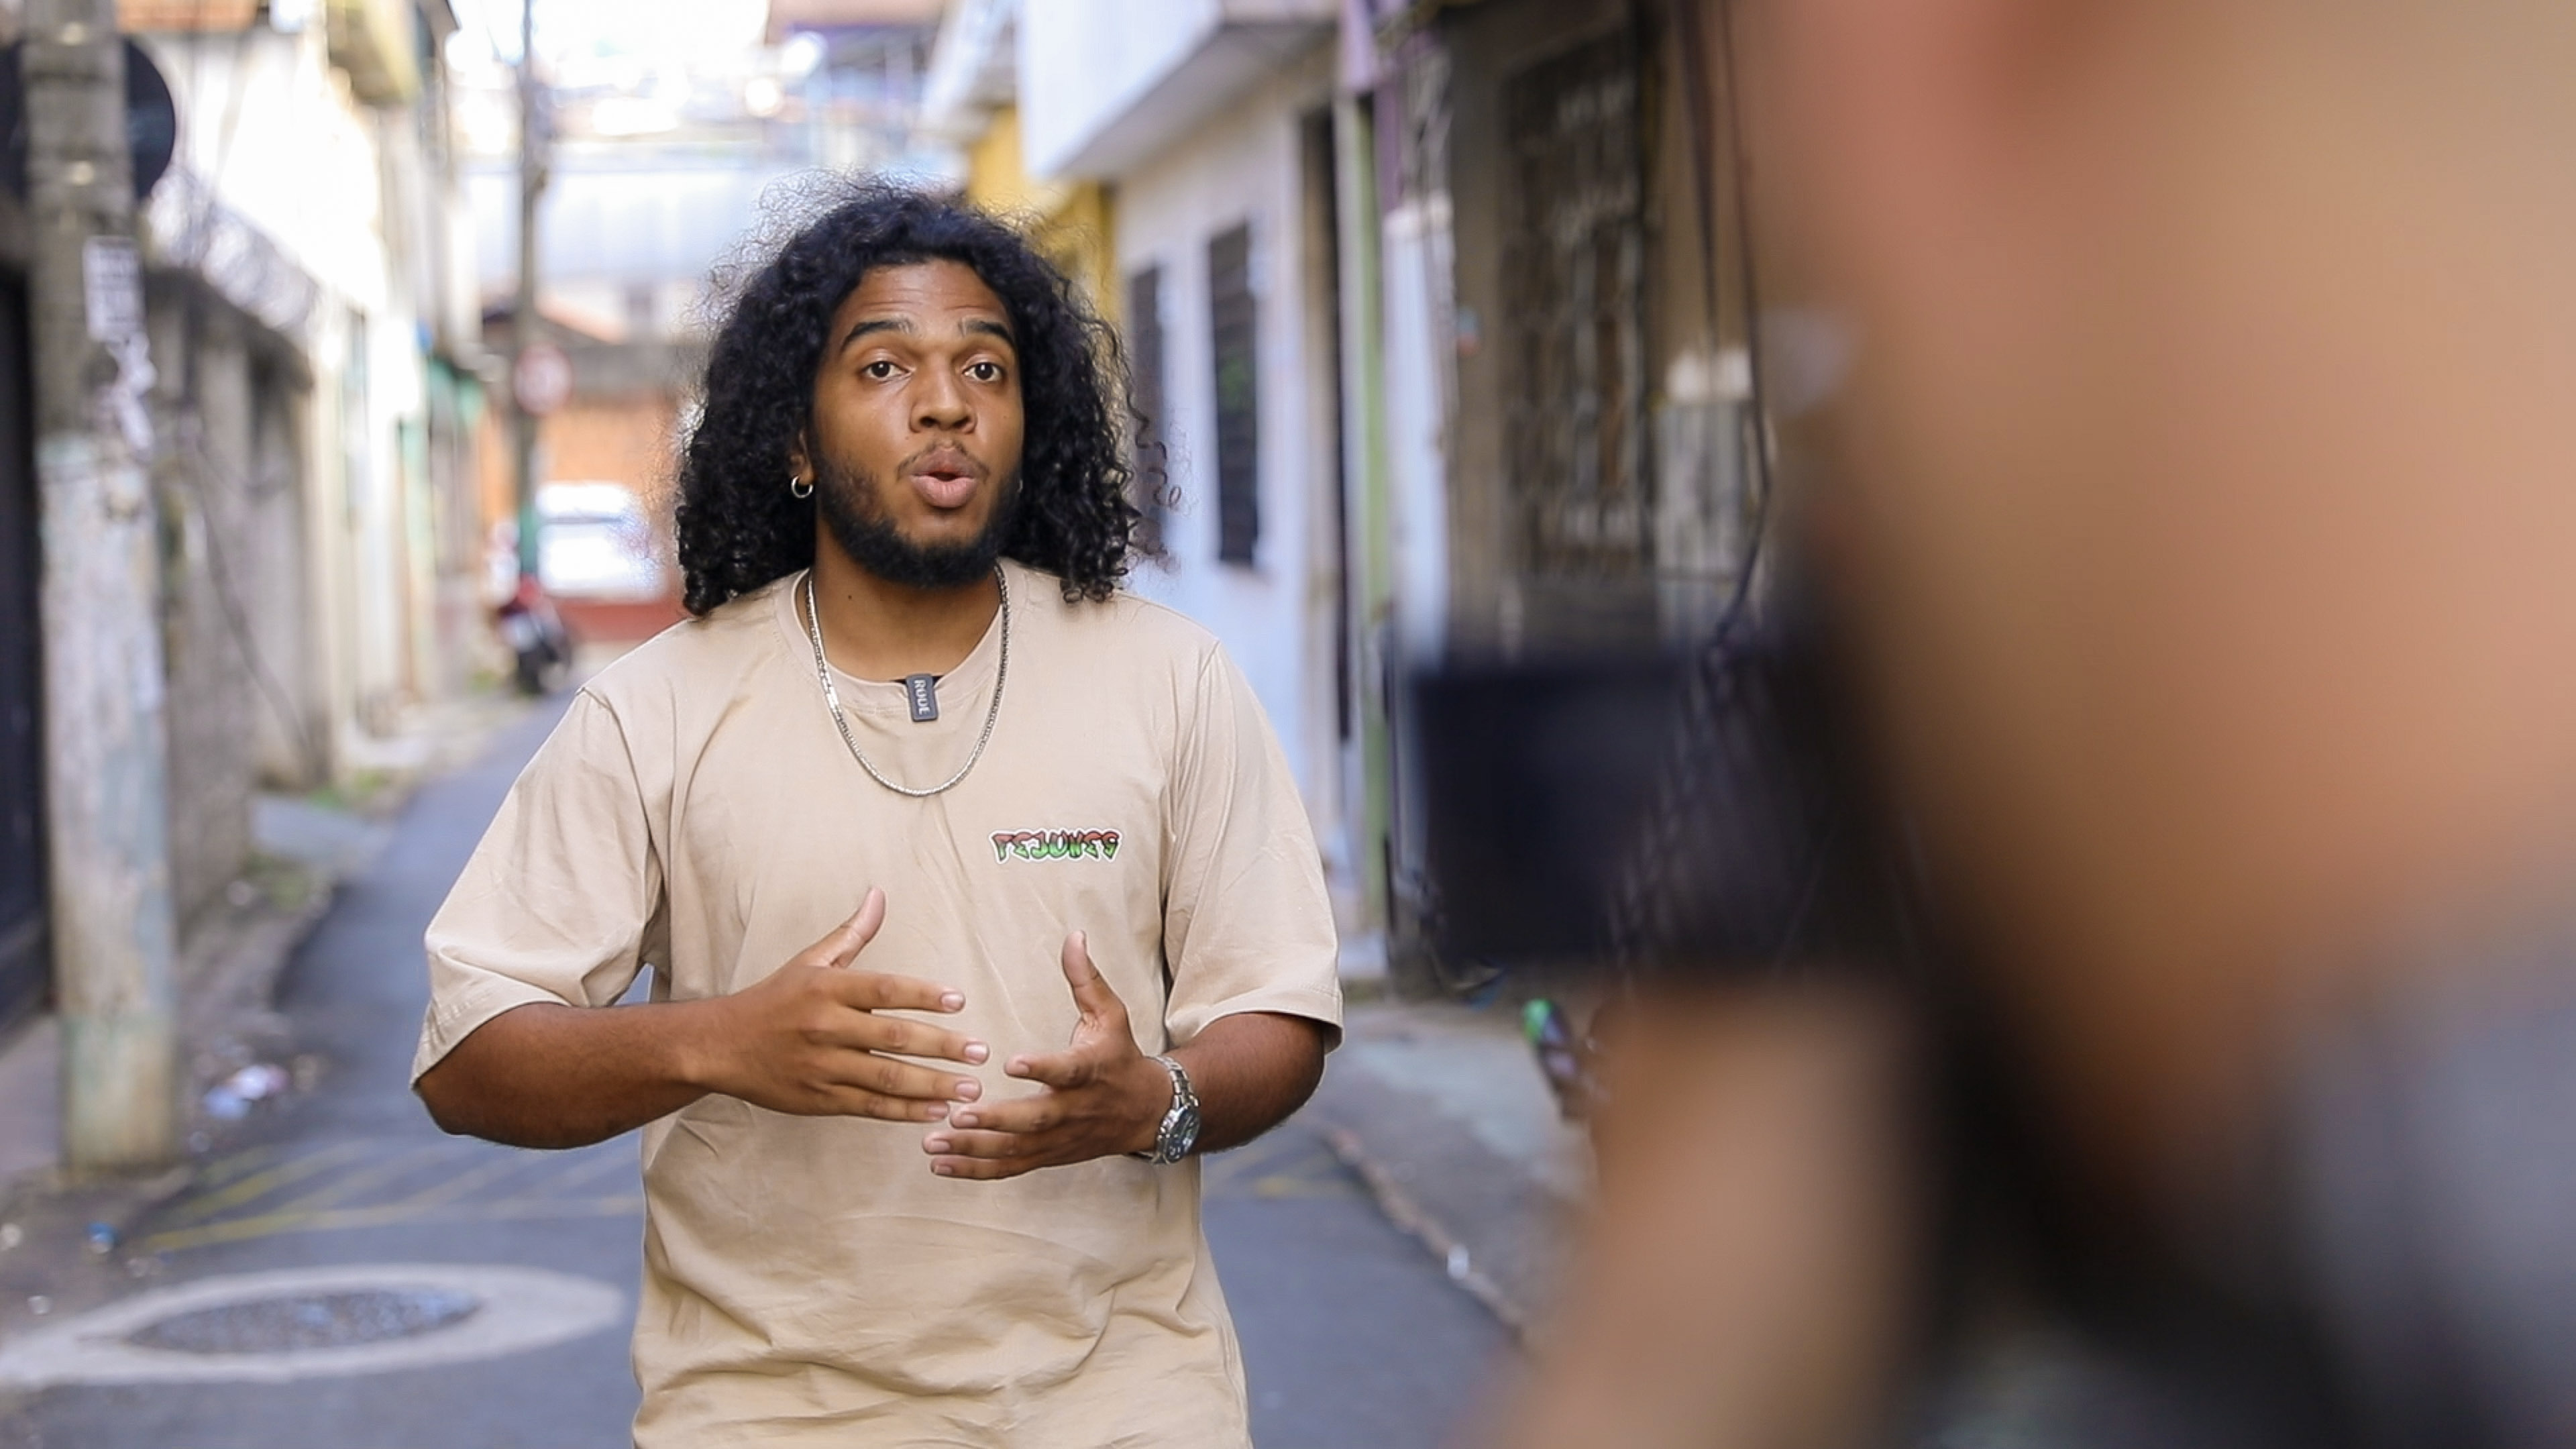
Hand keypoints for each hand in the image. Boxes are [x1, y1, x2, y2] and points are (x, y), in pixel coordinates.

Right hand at [694, 888, 988, 1121]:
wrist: (720, 1046)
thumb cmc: (774, 999)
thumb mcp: (810, 961)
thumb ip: (852, 933)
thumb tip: (879, 895)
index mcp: (827, 989)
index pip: (884, 990)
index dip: (923, 995)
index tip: (959, 1001)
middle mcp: (826, 1028)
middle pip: (894, 1038)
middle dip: (943, 1047)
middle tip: (981, 1052)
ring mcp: (823, 1067)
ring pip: (887, 1079)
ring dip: (933, 1085)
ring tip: (971, 1088)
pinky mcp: (820, 1099)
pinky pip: (870, 1107)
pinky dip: (905, 1111)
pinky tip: (937, 1110)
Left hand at [922, 931, 1165, 1178]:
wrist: (1148, 1112)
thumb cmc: (1121, 1056)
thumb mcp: (1112, 1015)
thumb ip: (1086, 979)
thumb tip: (1074, 936)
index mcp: (1090, 1070)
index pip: (1067, 1070)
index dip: (1042, 1067)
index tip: (1011, 1062)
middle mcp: (1074, 1109)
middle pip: (1035, 1119)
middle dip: (996, 1120)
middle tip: (959, 1113)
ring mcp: (1059, 1138)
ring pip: (1016, 1150)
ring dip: (974, 1149)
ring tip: (934, 1142)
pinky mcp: (1048, 1156)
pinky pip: (1010, 1168)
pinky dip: (976, 1170)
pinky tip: (941, 1165)